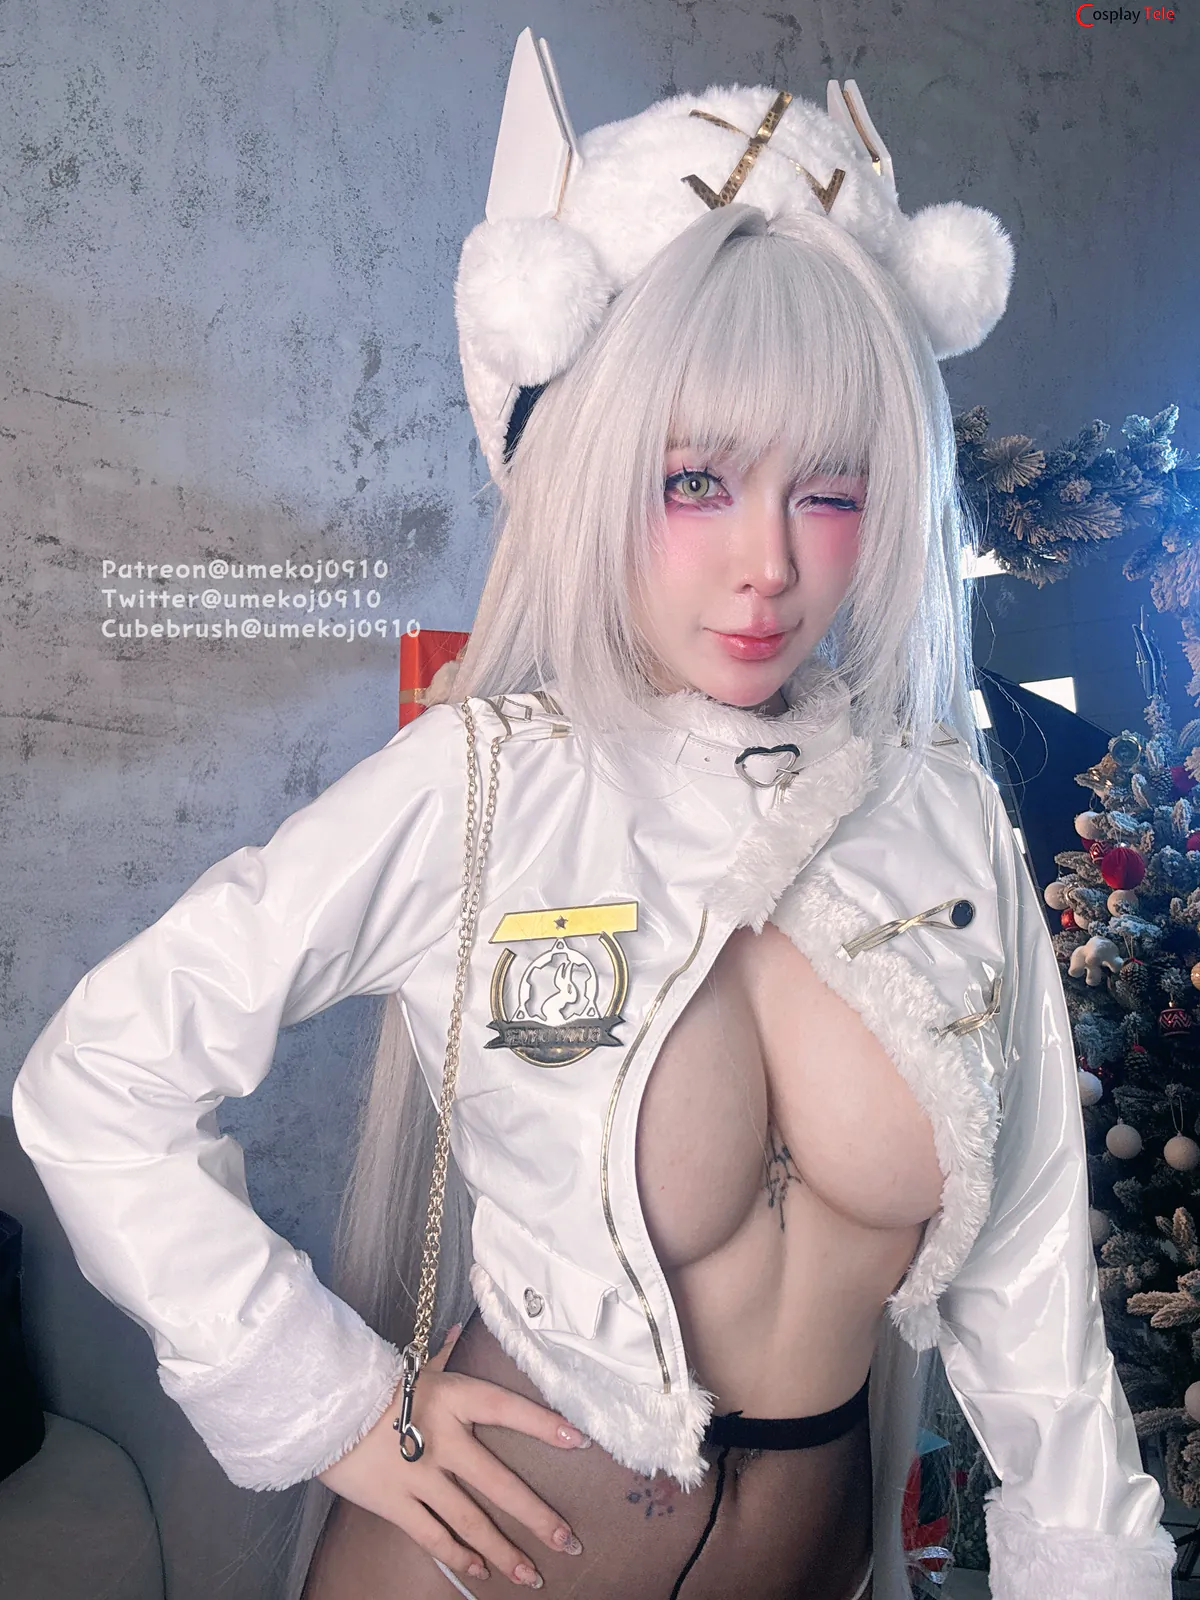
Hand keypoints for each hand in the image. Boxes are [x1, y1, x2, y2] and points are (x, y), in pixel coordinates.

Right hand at [318, 1326, 589, 1588]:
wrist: (324, 1404)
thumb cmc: (377, 1384)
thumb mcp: (418, 1370)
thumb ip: (444, 1358)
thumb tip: (459, 1333)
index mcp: (454, 1398)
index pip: (509, 1409)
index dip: (544, 1424)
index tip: (580, 1441)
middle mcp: (443, 1438)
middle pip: (498, 1482)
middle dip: (537, 1515)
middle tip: (569, 1539)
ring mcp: (420, 1474)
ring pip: (470, 1520)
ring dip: (504, 1550)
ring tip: (533, 1575)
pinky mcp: (395, 1502)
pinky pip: (433, 1535)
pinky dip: (459, 1556)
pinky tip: (482, 1573)